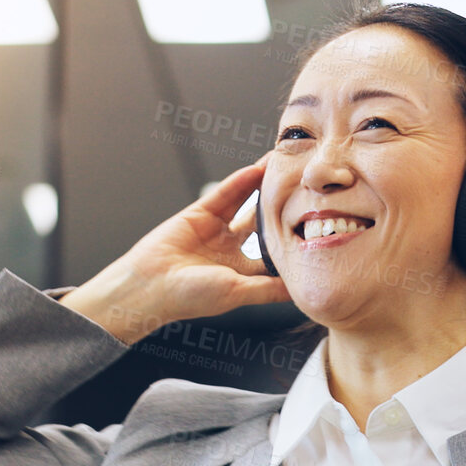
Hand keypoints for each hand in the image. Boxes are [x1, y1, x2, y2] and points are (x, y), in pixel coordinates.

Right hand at [62, 157, 290, 343]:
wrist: (149, 285)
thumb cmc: (190, 296)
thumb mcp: (238, 292)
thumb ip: (269, 288)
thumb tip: (301, 291)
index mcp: (242, 273)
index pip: (274, 254)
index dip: (292, 241)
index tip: (317, 226)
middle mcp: (232, 252)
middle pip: (264, 225)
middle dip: (282, 209)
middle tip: (306, 192)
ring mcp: (216, 232)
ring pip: (246, 205)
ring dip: (264, 188)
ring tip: (286, 170)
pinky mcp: (200, 214)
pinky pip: (225, 195)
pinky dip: (241, 182)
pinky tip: (259, 169)